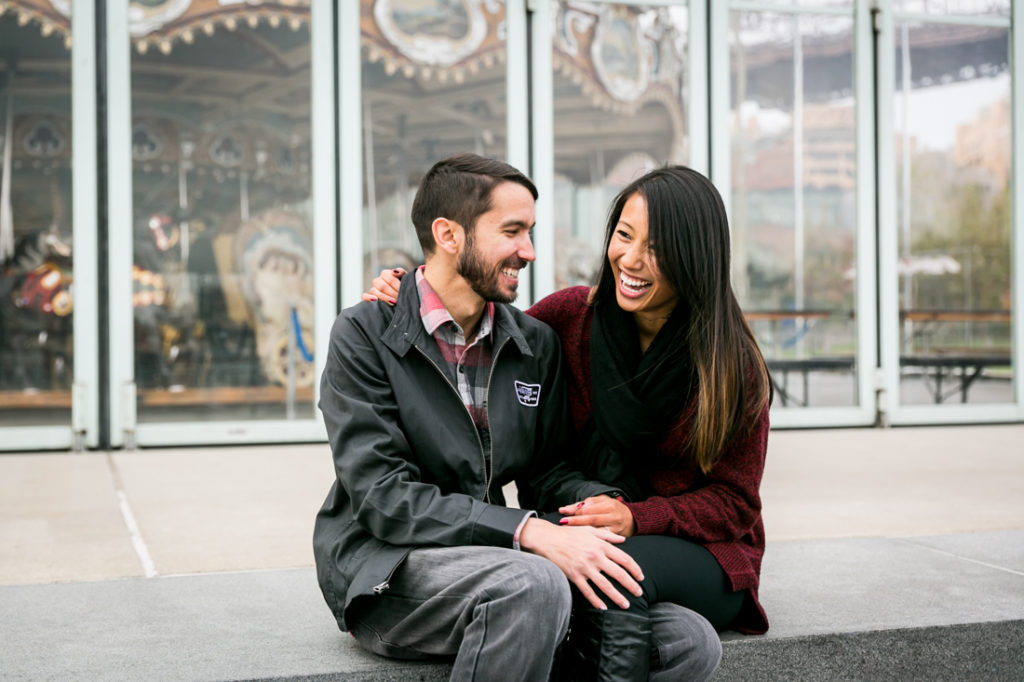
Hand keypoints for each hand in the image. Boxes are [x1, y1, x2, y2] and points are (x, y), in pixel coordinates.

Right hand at [361, 267, 405, 303]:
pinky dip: (368, 298)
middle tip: (400, 299)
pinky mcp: (368, 297)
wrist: (402, 297)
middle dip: (392, 293)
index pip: (390, 279)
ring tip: (393, 303)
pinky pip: (364, 296)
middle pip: (382, 286)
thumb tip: (394, 272)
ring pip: (374, 291)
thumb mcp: (405, 279)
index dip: (397, 286)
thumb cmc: (403, 287)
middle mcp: (377, 281)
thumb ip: (401, 272)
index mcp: (385, 274)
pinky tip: (375, 300)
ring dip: (384, 298)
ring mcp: (372, 289)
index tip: (403, 292)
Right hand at [518, 518, 642, 609]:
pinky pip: (587, 591)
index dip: (635, 569)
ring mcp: (584, 567)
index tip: (641, 577)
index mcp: (601, 545)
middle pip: (618, 574)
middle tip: (639, 593)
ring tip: (626, 604)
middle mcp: (595, 557)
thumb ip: (608, 535)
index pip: (624, 559)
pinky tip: (603, 607)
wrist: (547, 538)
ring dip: (617, 596)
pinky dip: (596, 601)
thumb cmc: (569, 533)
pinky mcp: (574, 576)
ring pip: (605, 585)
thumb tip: (623, 540)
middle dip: (631, 585)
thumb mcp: (590, 530)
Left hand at [558, 495, 636, 536]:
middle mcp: (612, 516)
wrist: (632, 519)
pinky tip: (582, 541)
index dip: (575, 512)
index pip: (588, 509)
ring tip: (569, 533)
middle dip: (575, 521)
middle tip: (562, 523)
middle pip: (590, 519)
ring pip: (595, 531)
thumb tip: (565, 509)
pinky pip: (602, 539)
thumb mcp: (601, 501)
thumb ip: (584, 504)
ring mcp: (615, 528)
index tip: (564, 514)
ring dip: (581, 532)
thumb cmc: (613, 509)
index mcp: (608, 504)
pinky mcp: (616, 537)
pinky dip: (592, 540)